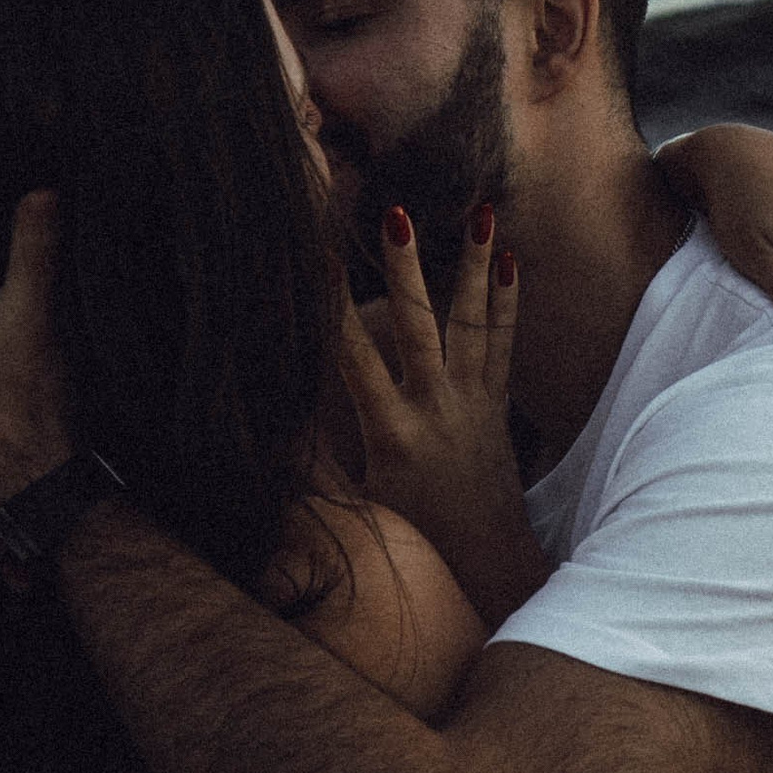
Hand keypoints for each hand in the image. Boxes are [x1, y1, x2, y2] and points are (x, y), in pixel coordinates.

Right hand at [336, 204, 547, 629]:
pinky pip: (503, 342)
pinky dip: (506, 299)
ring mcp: (472, 400)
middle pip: (417, 327)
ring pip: (472, 322)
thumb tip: (261, 432)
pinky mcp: (496, 401)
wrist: (487, 561)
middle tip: (395, 215)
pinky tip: (510, 259)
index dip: (332, 309)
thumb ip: (318, 461)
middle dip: (405, 270)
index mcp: (392, 433)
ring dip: (473, 265)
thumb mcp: (360, 501)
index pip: (353, 359)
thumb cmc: (413, 537)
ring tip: (481, 212)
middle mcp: (435, 407)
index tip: (317, 262)